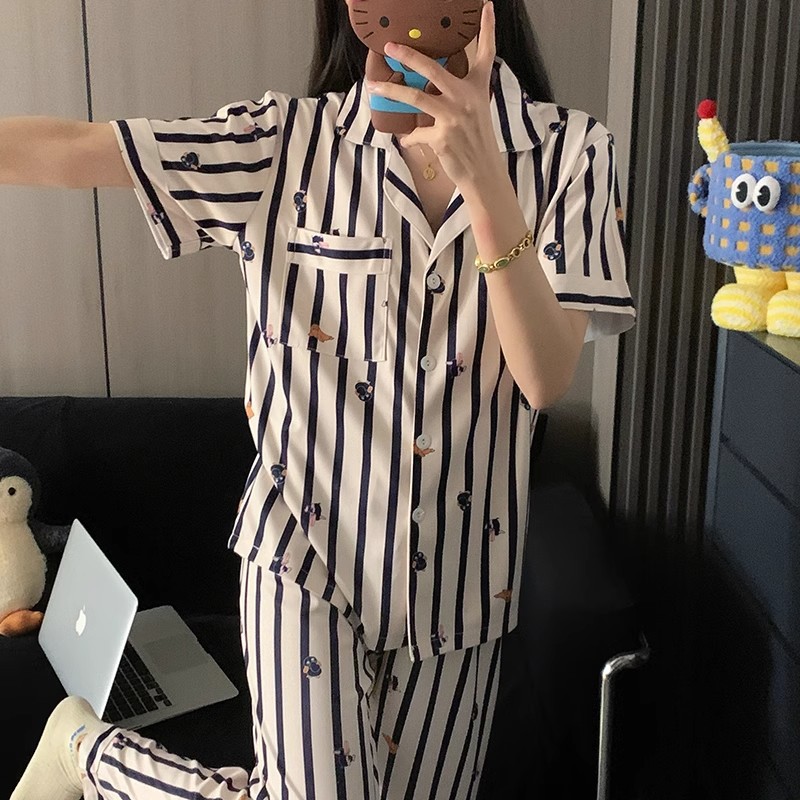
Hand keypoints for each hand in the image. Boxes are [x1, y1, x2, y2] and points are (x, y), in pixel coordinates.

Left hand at [365, 1, 504, 190]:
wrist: (483, 172)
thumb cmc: (477, 141)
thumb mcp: (475, 110)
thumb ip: (456, 94)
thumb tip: (430, 86)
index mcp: (476, 88)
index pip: (485, 53)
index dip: (487, 28)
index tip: (485, 5)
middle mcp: (465, 98)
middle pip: (432, 70)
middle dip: (409, 55)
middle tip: (390, 47)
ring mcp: (452, 117)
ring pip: (415, 98)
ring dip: (391, 91)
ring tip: (374, 86)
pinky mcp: (441, 137)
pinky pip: (416, 133)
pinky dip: (409, 138)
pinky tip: (406, 140)